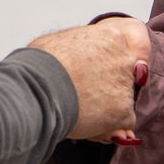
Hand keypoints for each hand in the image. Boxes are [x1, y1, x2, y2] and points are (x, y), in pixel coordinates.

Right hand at [29, 17, 151, 140]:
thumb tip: (71, 54)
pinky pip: (121, 124)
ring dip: (105, 108)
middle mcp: (125, 58)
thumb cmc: (39, 66)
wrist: (37, 89)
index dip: (104, 68)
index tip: (89, 76)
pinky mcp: (124, 111)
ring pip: (120, 102)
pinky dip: (106, 126)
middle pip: (121, 78)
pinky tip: (85, 120)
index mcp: (111, 36)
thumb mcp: (57, 42)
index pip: (119, 54)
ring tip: (78, 107)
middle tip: (81, 94)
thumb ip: (76, 47)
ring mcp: (125, 85)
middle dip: (106, 89)